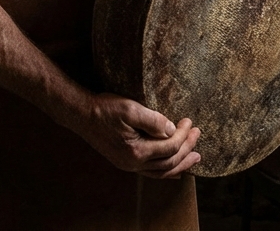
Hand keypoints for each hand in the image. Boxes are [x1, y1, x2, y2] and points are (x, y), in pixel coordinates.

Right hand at [68, 92, 200, 178]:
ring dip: (180, 164)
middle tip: (198, 134)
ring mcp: (128, 165)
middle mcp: (133, 163)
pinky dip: (166, 171)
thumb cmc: (104, 109)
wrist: (81, 115)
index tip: (189, 121)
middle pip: (169, 162)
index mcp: (136, 151)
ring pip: (161, 172)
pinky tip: (174, 168)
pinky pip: (151, 172)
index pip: (169, 146)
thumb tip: (172, 130)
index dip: (183, 135)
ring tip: (195, 157)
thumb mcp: (130, 108)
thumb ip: (153, 120)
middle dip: (186, 149)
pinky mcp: (125, 162)